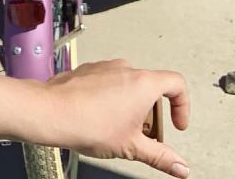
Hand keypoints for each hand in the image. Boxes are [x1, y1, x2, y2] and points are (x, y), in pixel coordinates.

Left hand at [40, 61, 189, 173]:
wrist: (52, 112)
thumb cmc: (89, 124)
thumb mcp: (132, 147)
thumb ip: (161, 157)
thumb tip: (180, 167)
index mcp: (143, 83)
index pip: (176, 84)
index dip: (182, 106)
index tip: (175, 125)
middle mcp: (127, 68)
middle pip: (152, 89)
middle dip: (151, 116)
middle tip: (142, 137)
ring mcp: (107, 67)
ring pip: (129, 87)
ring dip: (131, 109)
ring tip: (118, 131)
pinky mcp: (90, 71)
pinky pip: (110, 84)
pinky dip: (112, 101)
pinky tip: (100, 120)